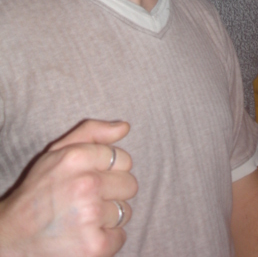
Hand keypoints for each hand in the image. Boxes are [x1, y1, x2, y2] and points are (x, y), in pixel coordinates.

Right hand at [0, 119, 137, 256]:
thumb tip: (125, 126)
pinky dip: (107, 238)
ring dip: (109, 216)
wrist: (13, 236)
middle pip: (130, 184)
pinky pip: (120, 236)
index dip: (111, 170)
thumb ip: (92, 132)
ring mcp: (91, 216)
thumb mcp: (57, 151)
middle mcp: (86, 184)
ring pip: (125, 211)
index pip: (123, 158)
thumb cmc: (39, 190)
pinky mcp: (94, 246)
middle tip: (89, 199)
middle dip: (114, 192)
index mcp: (76, 157)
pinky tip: (85, 234)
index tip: (93, 178)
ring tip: (84, 217)